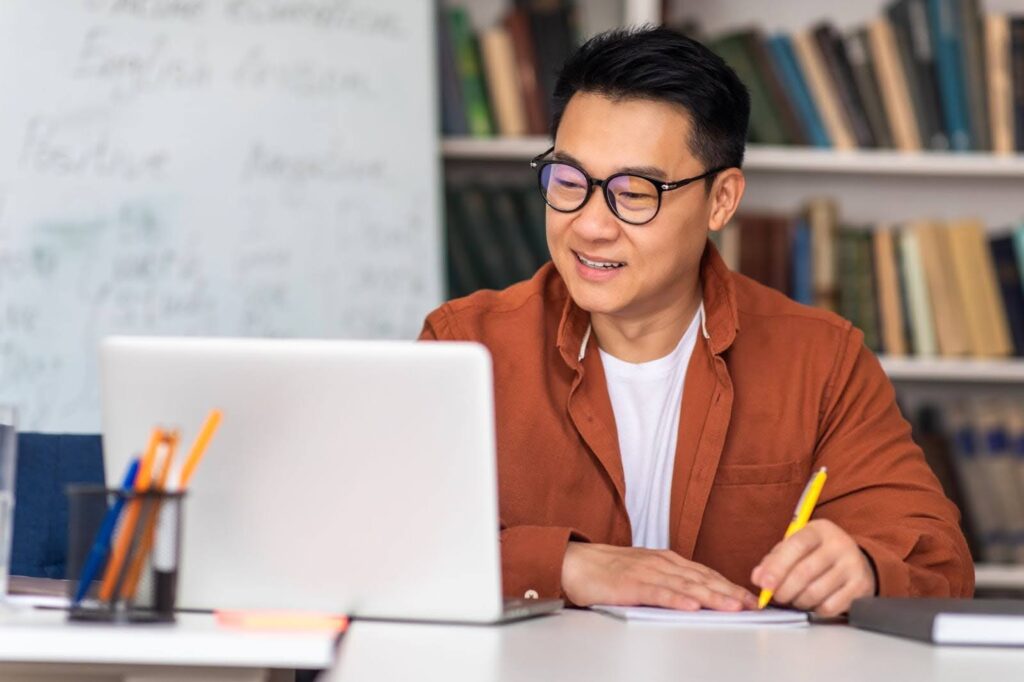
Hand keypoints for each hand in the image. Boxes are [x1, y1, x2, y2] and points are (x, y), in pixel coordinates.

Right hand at [561, 542, 757, 610]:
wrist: (576, 563)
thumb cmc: (609, 571)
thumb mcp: (646, 573)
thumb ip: (669, 583)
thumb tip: (697, 598)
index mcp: (666, 561)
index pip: (705, 574)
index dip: (729, 586)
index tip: (750, 599)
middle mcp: (661, 563)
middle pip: (701, 579)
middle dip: (729, 592)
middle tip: (751, 605)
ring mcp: (647, 572)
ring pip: (685, 586)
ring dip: (711, 596)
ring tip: (731, 607)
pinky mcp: (631, 584)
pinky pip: (658, 593)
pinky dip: (676, 599)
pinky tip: (691, 607)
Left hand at [751, 519, 876, 616]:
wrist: (856, 560)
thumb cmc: (817, 554)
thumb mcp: (796, 547)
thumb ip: (774, 560)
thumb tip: (758, 577)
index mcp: (819, 530)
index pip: (796, 545)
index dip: (777, 566)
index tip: (764, 584)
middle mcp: (840, 545)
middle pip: (804, 572)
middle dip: (784, 589)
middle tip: (777, 596)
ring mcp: (853, 566)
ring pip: (816, 592)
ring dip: (798, 601)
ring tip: (795, 598)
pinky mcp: (861, 587)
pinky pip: (830, 607)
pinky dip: (815, 609)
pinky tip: (813, 603)